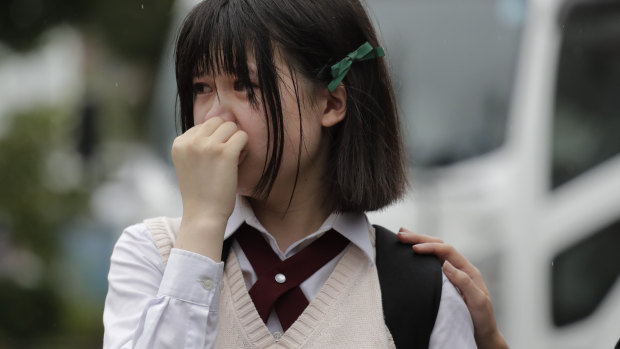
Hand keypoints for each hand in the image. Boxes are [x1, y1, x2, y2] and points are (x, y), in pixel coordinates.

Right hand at [171, 116, 247, 259]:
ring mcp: (207, 146)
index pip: (204, 125)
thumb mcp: (190, 162)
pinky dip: (244, 148)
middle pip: (218, 121)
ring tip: (232, 161)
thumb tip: (225, 116)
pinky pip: (242, 136)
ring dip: (236, 141)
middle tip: (226, 158)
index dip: (214, 140)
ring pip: (231, 126)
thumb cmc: (200, 191)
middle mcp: (191, 142)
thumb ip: (199, 141)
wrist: (204, 215)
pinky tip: (239, 162)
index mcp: (179, 143)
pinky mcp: (225, 153)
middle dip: (226, 136)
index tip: (212, 160)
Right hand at [397, 228, 508, 348]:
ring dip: (420, 242)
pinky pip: (432, 263)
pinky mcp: (446, 281)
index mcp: (468, 270)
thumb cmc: (483, 319)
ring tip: (403, 235)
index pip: (447, 251)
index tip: (414, 248)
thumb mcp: (478, 301)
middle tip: (401, 234)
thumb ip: (464, 281)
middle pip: (439, 246)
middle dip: (420, 238)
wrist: (483, 333)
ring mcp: (453, 273)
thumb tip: (446, 264)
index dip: (430, 247)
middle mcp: (460, 268)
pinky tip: (412, 250)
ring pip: (435, 252)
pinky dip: (421, 254)